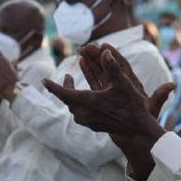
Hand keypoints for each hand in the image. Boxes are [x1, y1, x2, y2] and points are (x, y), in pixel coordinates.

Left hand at [43, 43, 174, 135]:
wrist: (137, 129)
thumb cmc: (131, 105)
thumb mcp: (123, 83)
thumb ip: (112, 66)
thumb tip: (105, 51)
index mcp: (88, 101)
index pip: (63, 93)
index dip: (52, 86)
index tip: (43, 80)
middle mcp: (85, 113)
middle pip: (67, 99)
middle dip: (64, 88)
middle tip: (68, 77)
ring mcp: (89, 122)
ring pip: (73, 108)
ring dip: (71, 97)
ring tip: (73, 88)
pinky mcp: (93, 126)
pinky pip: (79, 115)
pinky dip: (77, 105)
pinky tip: (83, 102)